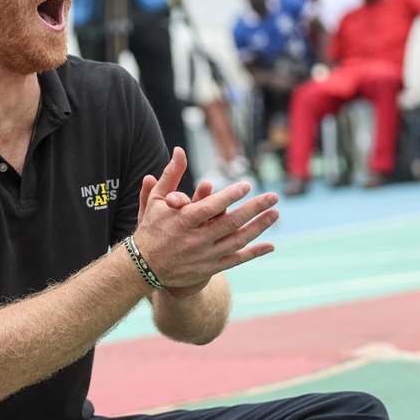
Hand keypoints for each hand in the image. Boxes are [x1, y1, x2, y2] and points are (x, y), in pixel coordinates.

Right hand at [134, 147, 278, 291]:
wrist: (144, 267)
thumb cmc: (152, 228)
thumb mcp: (156, 200)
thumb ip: (170, 175)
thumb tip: (179, 150)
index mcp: (181, 221)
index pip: (209, 207)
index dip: (229, 197)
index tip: (246, 185)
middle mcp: (194, 240)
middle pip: (229, 223)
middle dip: (253, 209)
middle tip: (272, 197)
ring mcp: (203, 256)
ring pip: (236, 241)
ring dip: (258, 228)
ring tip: (275, 214)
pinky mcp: (208, 268)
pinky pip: (236, 260)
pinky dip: (254, 253)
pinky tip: (270, 245)